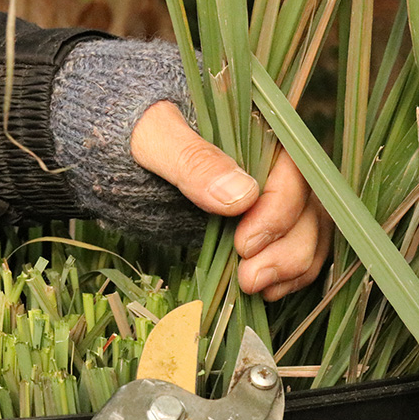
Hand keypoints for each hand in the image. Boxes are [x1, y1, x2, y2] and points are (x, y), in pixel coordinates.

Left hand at [130, 101, 332, 300]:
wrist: (110, 140)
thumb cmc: (132, 127)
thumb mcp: (154, 137)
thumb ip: (192, 159)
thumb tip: (241, 195)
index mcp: (257, 129)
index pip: (293, 171)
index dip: (279, 211)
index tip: (245, 243)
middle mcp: (272, 162)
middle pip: (308, 206)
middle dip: (287, 249)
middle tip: (250, 280)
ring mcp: (266, 194)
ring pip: (308, 231)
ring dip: (291, 266)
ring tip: (254, 288)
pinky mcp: (255, 220)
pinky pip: (292, 247)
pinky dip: (287, 274)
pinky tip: (264, 291)